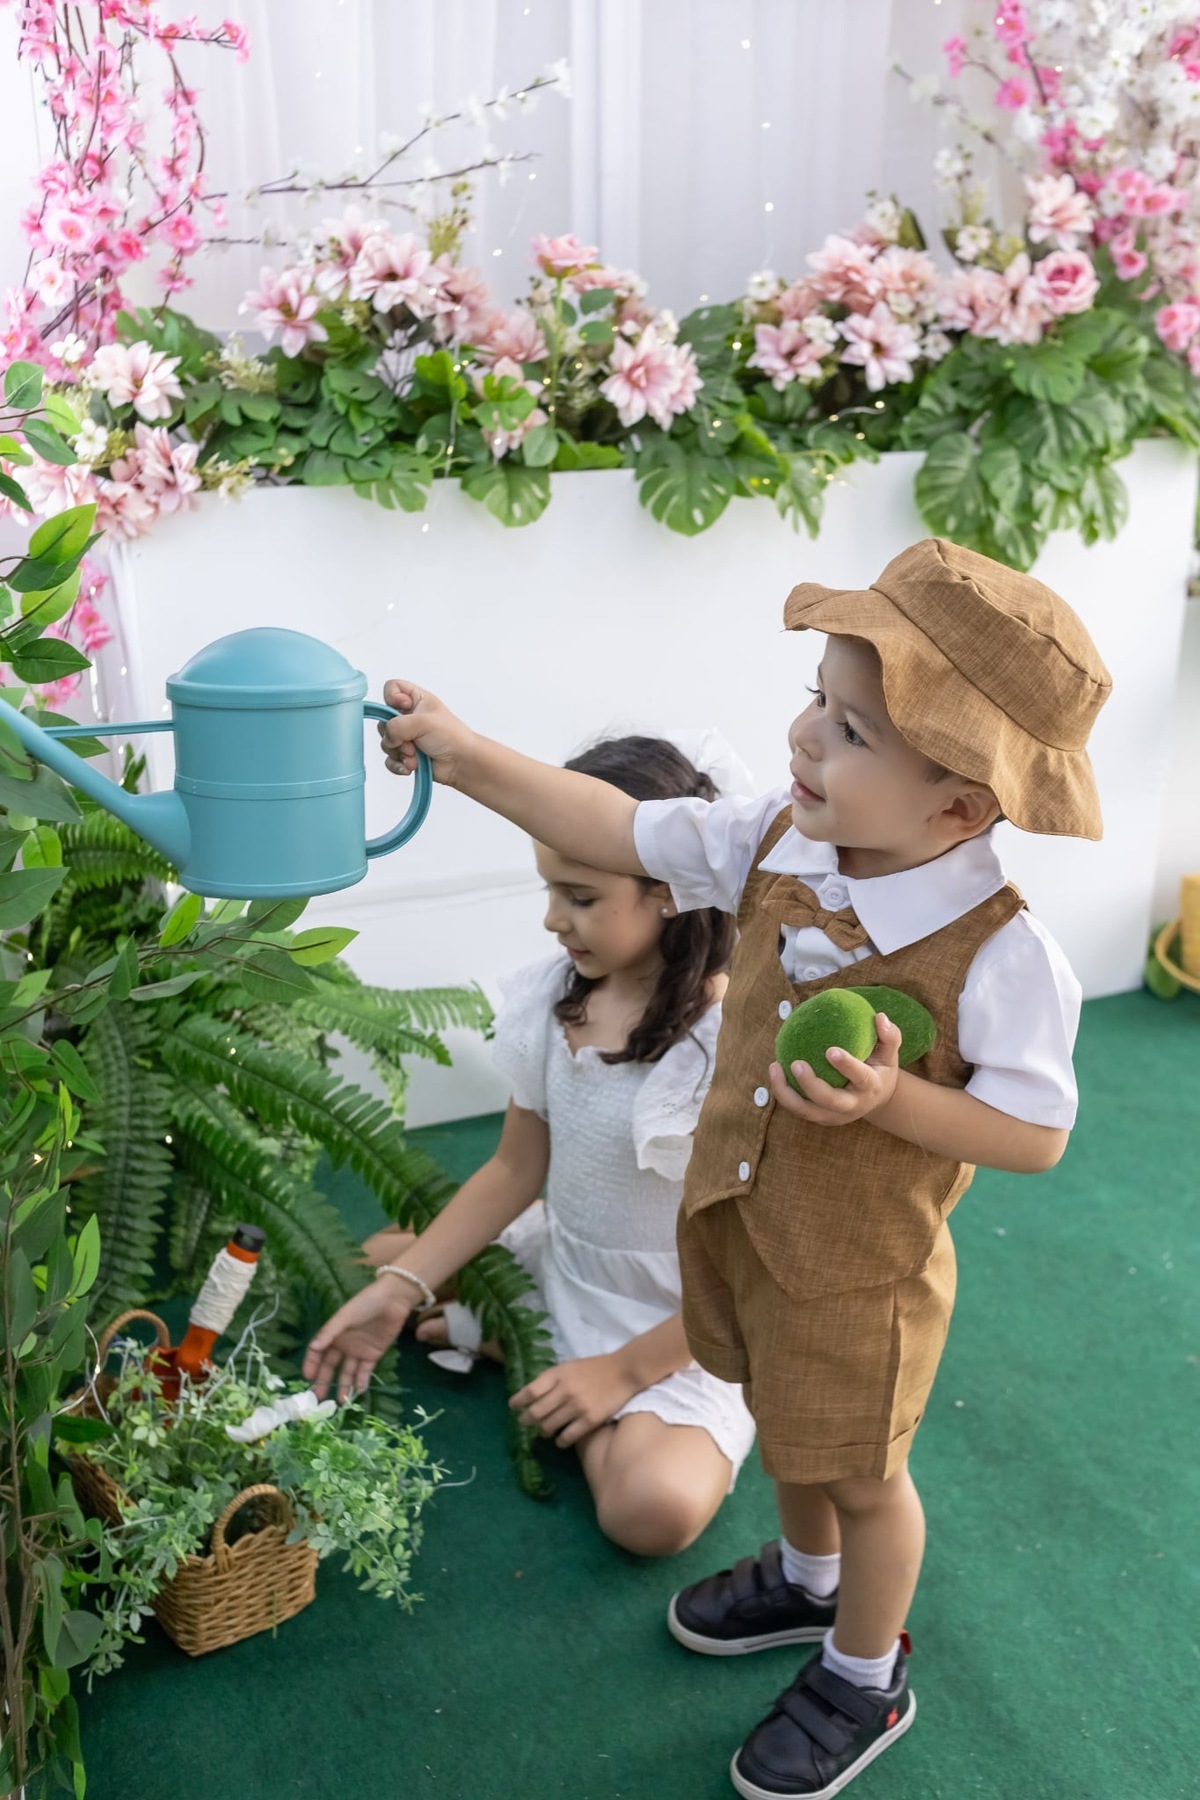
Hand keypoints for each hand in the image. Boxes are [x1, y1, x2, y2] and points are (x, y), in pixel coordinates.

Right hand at [302, 1276, 415, 1402]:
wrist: (393, 1300)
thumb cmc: (365, 1304)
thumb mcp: (345, 1316)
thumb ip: (330, 1332)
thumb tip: (313, 1347)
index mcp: (333, 1334)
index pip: (318, 1353)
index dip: (312, 1364)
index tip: (308, 1378)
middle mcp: (343, 1344)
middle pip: (331, 1366)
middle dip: (325, 1381)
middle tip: (319, 1398)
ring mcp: (358, 1350)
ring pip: (347, 1372)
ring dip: (344, 1385)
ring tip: (341, 1401)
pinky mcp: (373, 1354)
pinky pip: (365, 1371)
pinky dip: (361, 1381)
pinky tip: (358, 1391)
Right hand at [377, 680, 475, 787]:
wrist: (461, 763)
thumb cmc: (451, 737)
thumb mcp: (423, 722)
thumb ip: (396, 725)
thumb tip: (388, 738)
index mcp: (416, 700)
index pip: (392, 688)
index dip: (392, 697)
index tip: (404, 709)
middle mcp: (409, 717)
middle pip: (384, 720)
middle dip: (396, 735)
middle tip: (411, 742)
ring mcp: (406, 736)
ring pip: (386, 742)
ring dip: (399, 752)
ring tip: (414, 757)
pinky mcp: (406, 755)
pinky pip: (390, 759)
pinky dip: (398, 765)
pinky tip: (410, 767)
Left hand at [509, 1352, 641, 1448]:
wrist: (624, 1371)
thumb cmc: (594, 1367)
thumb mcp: (569, 1366)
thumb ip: (552, 1379)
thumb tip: (533, 1394)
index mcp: (558, 1374)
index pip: (530, 1391)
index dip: (518, 1400)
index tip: (513, 1406)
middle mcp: (565, 1390)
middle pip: (536, 1412)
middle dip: (526, 1420)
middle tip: (524, 1423)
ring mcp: (577, 1406)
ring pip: (549, 1426)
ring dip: (544, 1430)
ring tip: (544, 1431)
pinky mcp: (590, 1420)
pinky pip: (568, 1436)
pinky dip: (560, 1441)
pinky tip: (560, 1440)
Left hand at [769, 1011, 901, 1125]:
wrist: (877, 1100)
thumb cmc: (880, 1069)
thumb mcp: (890, 1054)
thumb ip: (890, 1036)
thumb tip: (879, 1016)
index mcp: (871, 1087)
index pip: (860, 1078)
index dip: (846, 1066)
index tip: (830, 1050)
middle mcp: (852, 1106)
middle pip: (829, 1101)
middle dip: (811, 1085)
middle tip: (796, 1063)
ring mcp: (833, 1116)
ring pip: (806, 1111)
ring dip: (787, 1092)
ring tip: (775, 1066)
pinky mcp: (819, 1118)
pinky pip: (797, 1108)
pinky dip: (783, 1093)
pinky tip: (775, 1070)